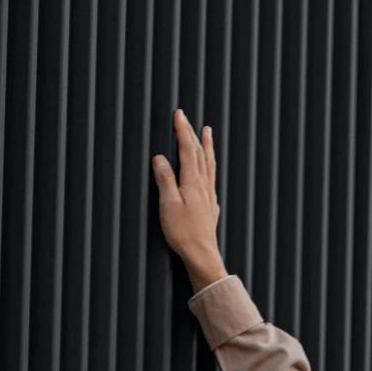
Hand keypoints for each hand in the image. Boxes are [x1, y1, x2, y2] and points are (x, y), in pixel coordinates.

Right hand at [152, 109, 226, 289]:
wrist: (202, 256)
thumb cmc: (183, 234)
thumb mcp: (168, 205)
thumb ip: (165, 180)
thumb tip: (159, 158)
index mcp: (192, 181)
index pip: (187, 149)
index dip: (182, 130)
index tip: (179, 114)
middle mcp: (203, 185)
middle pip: (199, 153)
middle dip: (192, 133)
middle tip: (188, 118)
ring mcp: (209, 195)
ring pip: (209, 164)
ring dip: (206, 146)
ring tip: (207, 132)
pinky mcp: (210, 206)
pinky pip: (211, 178)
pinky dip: (209, 165)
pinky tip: (209, 169)